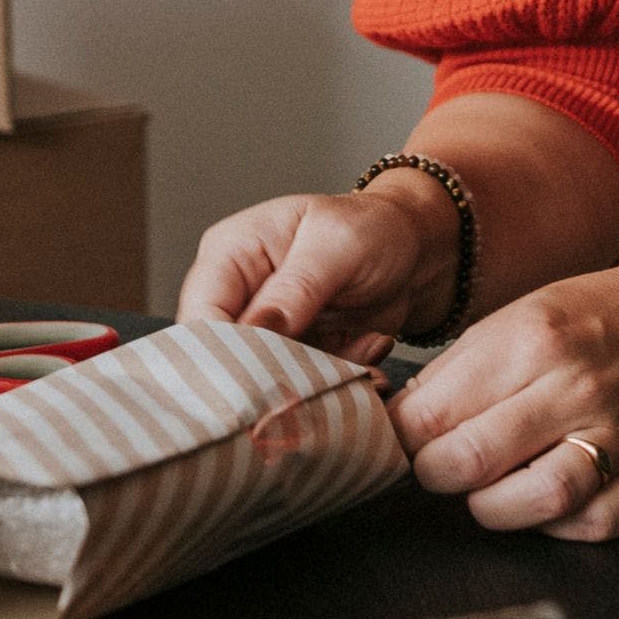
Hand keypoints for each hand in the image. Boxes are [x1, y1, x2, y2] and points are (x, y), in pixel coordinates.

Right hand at [177, 173, 458, 364]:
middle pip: (223, 359)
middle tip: (320, 381)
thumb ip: (297, 287)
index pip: (201, 315)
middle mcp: (238, 297)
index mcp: (230, 254)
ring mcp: (265, 333)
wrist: (417, 251)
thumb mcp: (338, 245)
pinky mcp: (294, 360)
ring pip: (263, 382)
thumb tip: (256, 330)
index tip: (260, 384)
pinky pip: (300, 390)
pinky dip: (335, 386)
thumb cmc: (373, 228)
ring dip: (312, 385)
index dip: (222, 355)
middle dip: (271, 378)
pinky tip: (369, 358)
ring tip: (361, 359)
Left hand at [389, 246, 618, 540]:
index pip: (430, 415)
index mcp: (533, 338)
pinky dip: (554, 523)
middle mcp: (578, 387)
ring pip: (534, 499)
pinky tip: (542, 494)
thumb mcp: (516, 317)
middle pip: (469, 460)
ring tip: (488, 486)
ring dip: (491, 505)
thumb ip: (455, 372)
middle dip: (435, 474)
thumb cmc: (593, 321)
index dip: (401, 438)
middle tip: (439, 465)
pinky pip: (587, 525)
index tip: (402, 440)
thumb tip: (395, 426)